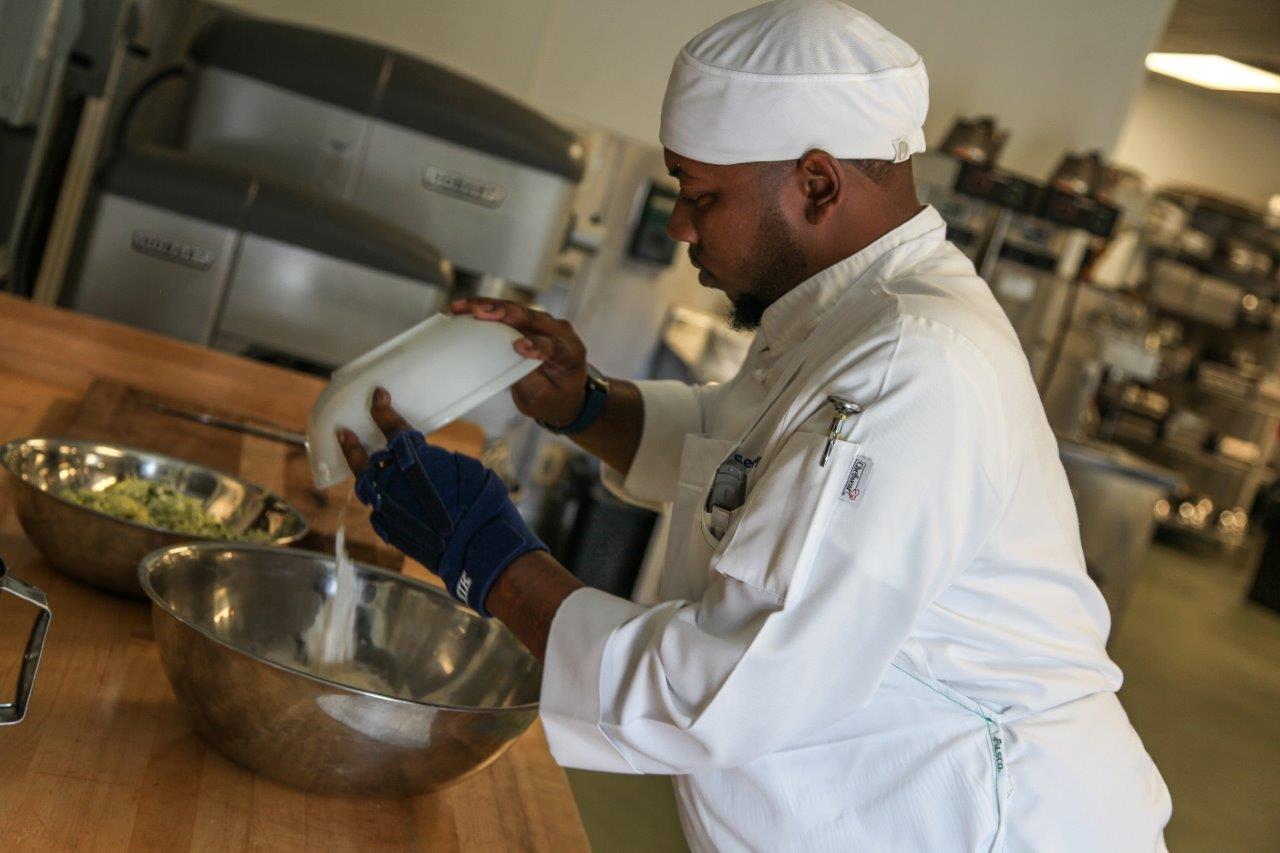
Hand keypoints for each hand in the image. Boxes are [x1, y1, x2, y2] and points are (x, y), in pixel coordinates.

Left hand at [336, 389, 546, 614]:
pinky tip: (386, 500)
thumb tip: (427, 463)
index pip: (393, 429)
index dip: (384, 411)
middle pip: (367, 460)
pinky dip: (381, 502)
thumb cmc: (481, 503)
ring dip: (361, 473)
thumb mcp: (465, 468)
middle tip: (343, 432)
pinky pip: (379, 511)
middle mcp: (394, 482)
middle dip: (354, 445)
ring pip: (366, 487)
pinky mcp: (389, 531)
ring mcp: (388, 509)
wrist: (477, 546)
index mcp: (415, 460)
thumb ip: (437, 462)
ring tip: (356, 465)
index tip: (377, 396)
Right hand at [450, 298, 588, 427]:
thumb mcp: (542, 399)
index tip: (519, 347)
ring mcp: (543, 324)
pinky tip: (464, 307)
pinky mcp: (526, 322)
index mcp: (570, 352)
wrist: (561, 393)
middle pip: (533, 318)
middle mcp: (559, 332)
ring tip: (464, 307)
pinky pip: (505, 312)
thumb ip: (529, 379)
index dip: (537, 345)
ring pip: (516, 310)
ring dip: (489, 306)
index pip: (554, 345)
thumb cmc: (554, 397)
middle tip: (480, 312)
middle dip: (506, 313)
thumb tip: (508, 360)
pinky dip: (485, 308)